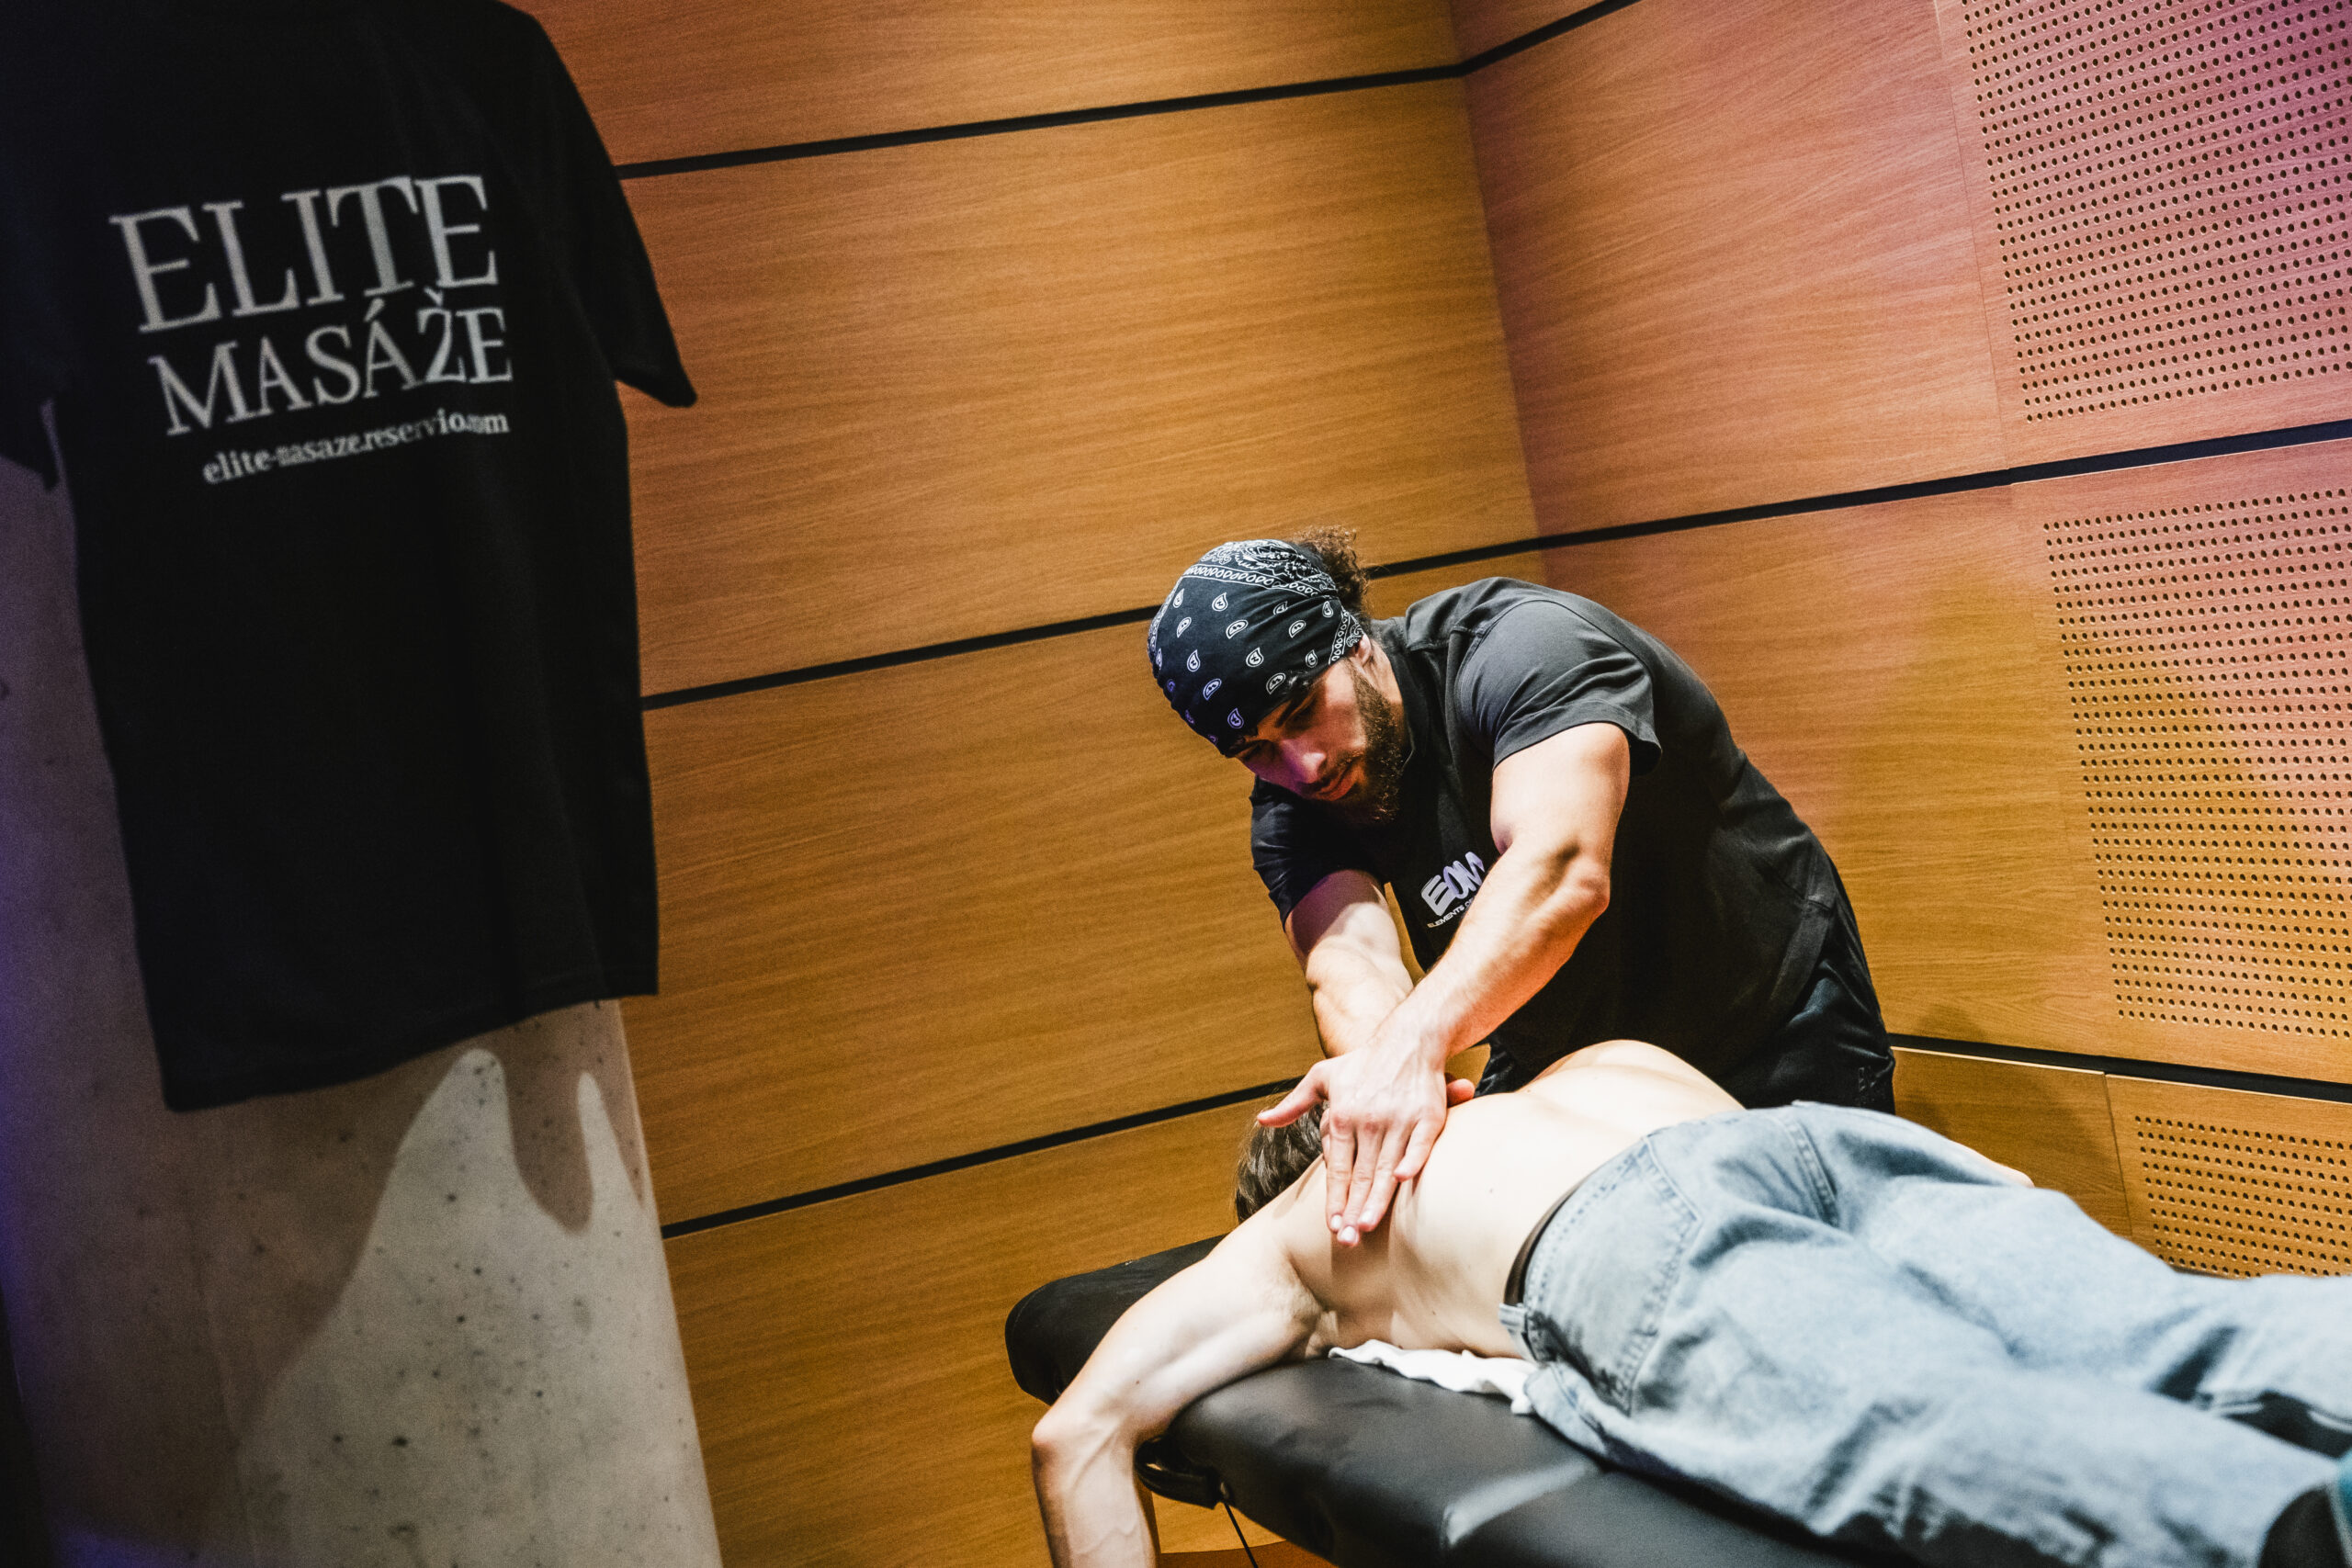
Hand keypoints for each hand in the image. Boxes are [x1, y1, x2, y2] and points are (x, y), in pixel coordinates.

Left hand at [1259, 1048, 1476, 1245]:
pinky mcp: (1427, 1117)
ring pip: (1386, 1168)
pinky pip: (1419, 1146)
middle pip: (1360, 1175)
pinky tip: (1404, 1183)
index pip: (1337, 1168)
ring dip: (1377, 1199)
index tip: (1332, 1226)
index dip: (1334, 1198)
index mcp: (1342, 1116)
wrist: (1407, 1039)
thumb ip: (1293, 1104)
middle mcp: (1368, 1120)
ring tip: (1368, 1226)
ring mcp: (1398, 1119)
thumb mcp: (1320, 1078)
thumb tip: (1262, 1121)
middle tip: (1348, 1240)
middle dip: (1353, 1210)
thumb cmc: (1361, 1064)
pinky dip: (1412, 1162)